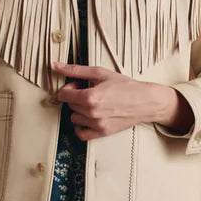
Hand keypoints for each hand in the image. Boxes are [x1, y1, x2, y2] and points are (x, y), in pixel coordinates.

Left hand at [51, 61, 191, 139]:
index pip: (63, 95)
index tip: (78, 85)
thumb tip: (56, 66)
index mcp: (90, 97)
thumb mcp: (100, 73)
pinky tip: (89, 117)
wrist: (145, 101)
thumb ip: (76, 70)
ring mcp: (96, 124)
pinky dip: (81, 126)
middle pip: (69, 105)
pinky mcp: (102, 133)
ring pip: (74, 118)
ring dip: (79, 111)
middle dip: (76, 97)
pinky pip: (81, 133)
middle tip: (90, 92)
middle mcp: (92, 113)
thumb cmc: (125, 86)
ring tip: (93, 104)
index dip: (69, 87)